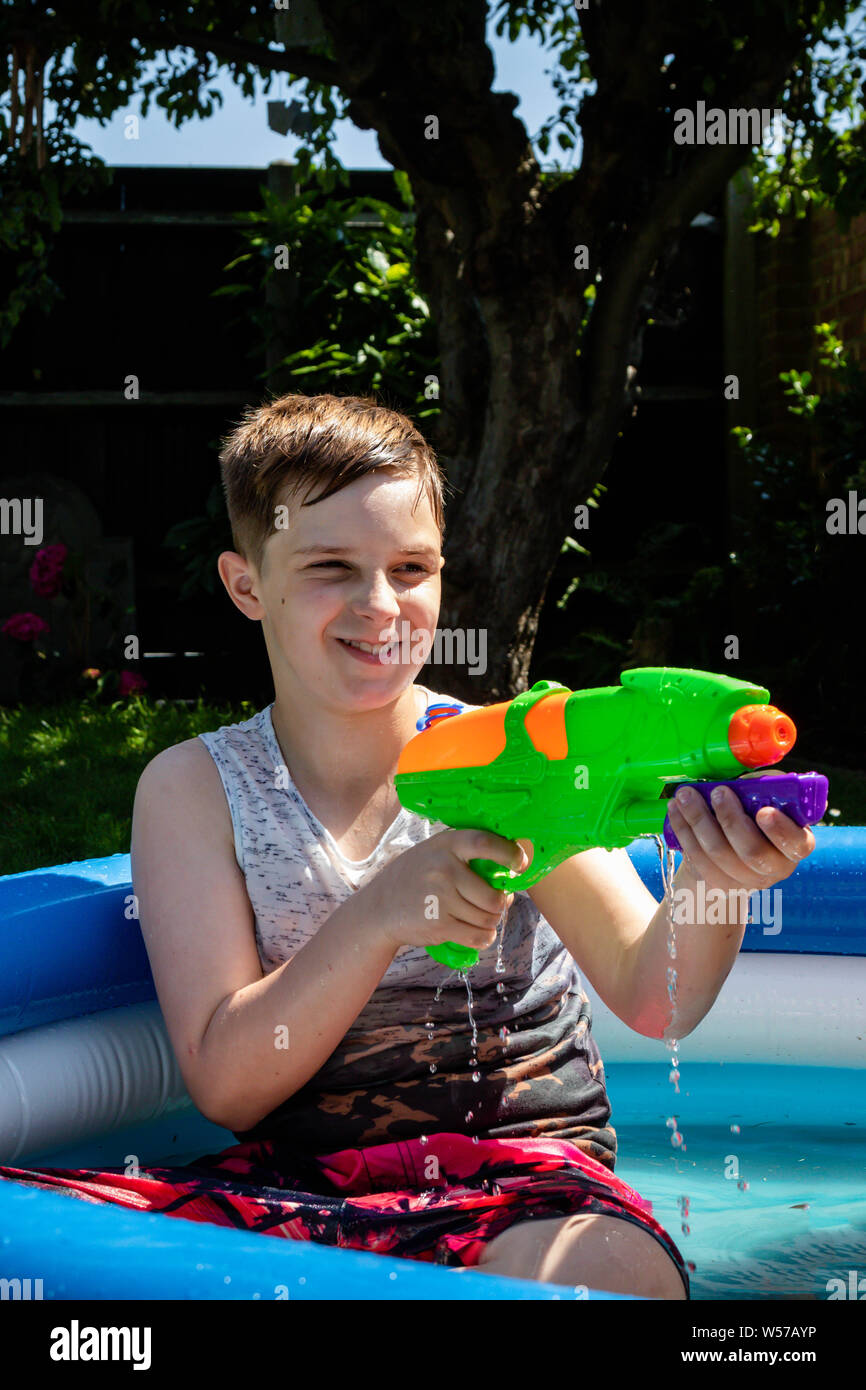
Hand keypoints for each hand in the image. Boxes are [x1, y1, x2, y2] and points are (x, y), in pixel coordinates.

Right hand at [366, 828, 523, 954]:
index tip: (520, 863)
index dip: (509, 853)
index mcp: (447, 845)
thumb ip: (465, 856)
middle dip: (501, 904)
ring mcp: (441, 898)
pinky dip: (483, 937)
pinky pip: (478, 936)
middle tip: (495, 903)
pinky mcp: (439, 925)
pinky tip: (476, 932)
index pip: (485, 843)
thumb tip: (508, 878)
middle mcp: (444, 869)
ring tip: (478, 917)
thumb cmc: (414, 878)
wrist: (379, 908)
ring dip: (490, 922)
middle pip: (494, 895)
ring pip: (489, 918)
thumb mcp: (434, 853)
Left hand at [666, 785, 815, 893]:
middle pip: (753, 852)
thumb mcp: (764, 798)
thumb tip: (754, 782)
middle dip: (731, 819)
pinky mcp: (719, 884)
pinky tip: (675, 810)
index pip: (798, 843)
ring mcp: (747, 880)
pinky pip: (698, 858)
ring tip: (685, 795)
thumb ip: (765, 788)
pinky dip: (684, 830)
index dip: (781, 831)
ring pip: (720, 853)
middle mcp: (776, 867)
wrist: (729, 847)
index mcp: (796, 844)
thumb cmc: (751, 813)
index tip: (763, 811)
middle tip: (718, 792)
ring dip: (699, 819)